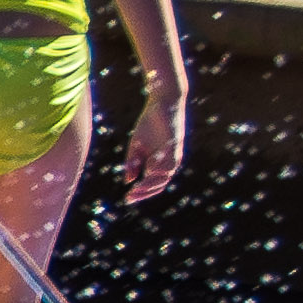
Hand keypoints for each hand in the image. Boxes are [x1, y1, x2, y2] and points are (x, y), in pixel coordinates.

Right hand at [120, 88, 186, 205]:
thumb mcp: (137, 147)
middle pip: (160, 185)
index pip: (153, 185)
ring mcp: (173, 154)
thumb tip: (128, 182)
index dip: (141, 193)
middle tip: (130, 196)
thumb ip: (133, 164)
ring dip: (151, 184)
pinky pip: (169, 163)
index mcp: (160, 164)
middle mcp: (169, 162)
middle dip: (144, 192)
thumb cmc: (150, 125)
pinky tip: (147, 172)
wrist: (162, 104)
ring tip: (137, 188)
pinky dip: (158, 170)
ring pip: (165, 177)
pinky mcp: (175, 146)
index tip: (127, 198)